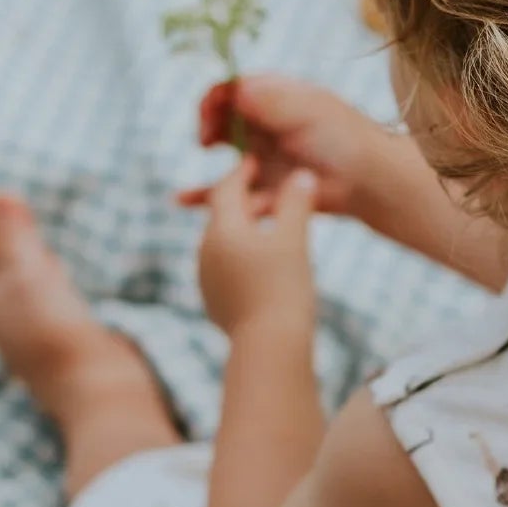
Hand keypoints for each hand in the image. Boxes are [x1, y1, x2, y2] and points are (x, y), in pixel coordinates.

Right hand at [178, 75, 389, 219]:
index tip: (210, 113)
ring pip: (224, 150)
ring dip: (206, 148)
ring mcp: (263, 157)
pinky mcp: (263, 189)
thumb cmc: (342, 138)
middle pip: (223, 117)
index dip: (216, 97)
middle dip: (210, 122)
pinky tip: (181, 199)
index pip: (233, 89)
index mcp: (276, 99)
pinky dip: (203, 195)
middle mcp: (266, 125)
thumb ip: (270, 101)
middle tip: (208, 137)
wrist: (367, 181)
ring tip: (201, 151)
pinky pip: (229, 192)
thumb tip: (234, 87)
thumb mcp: (306, 111)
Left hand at [199, 158, 317, 336]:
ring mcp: (206, 278)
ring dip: (243, 231)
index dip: (242, 171)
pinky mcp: (213, 301)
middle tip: (262, 189)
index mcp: (221, 228)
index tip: (255, 160)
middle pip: (223, 215)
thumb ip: (296, 203)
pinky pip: (226, 269)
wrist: (268, 346)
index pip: (227, 188)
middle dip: (242, 200)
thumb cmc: (284, 288)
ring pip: (223, 244)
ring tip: (265, 227)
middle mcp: (205, 251)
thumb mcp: (294, 239)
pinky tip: (260, 264)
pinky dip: (242, 258)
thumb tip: (302, 175)